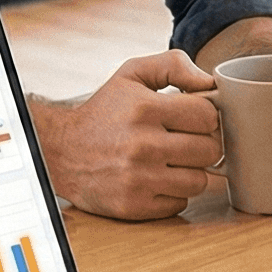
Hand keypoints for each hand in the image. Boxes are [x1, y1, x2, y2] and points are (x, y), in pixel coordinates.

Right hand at [32, 51, 223, 219]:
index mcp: (145, 108)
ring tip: (170, 161)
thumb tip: (208, 81)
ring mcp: (138, 179)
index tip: (191, 119)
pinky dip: (173, 194)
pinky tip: (155, 180)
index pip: (208, 116)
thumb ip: (173, 65)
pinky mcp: (133, 206)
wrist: (61, 151)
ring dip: (190, 171)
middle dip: (202, 144)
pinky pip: (179, 203)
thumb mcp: (132, 74)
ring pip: (199, 181)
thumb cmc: (103, 112)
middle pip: (210, 151)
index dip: (205, 116)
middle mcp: (142, 145)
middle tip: (184, 140)